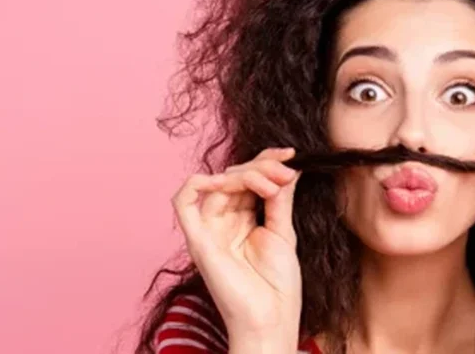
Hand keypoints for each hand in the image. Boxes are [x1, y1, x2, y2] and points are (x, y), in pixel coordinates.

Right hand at [172, 147, 302, 349]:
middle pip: (233, 177)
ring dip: (245, 175)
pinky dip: (199, 183)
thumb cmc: (278, 285)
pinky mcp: (198, 241)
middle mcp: (223, 221)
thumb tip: (288, 166)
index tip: (292, 156)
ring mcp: (208, 230)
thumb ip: (280, 198)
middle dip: (261, 168)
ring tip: (272, 184)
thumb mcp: (283, 231)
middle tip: (286, 173)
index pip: (248, 178)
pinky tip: (228, 182)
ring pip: (215, 183)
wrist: (271, 319)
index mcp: (243, 219)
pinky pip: (183, 202)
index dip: (266, 162)